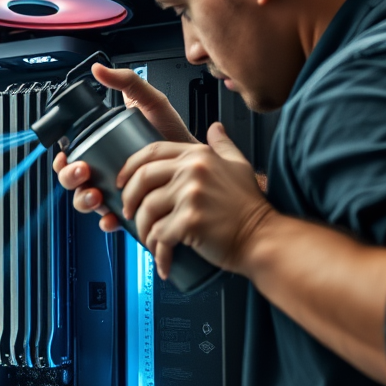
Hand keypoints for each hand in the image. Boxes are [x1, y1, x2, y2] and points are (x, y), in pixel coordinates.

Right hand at [54, 63, 194, 230]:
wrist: (199, 167)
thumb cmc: (175, 136)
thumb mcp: (152, 103)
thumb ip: (129, 82)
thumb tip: (99, 69)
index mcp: (102, 149)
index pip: (70, 156)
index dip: (62, 159)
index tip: (66, 155)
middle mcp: (105, 172)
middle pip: (72, 180)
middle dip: (70, 178)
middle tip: (83, 171)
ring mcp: (115, 193)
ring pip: (85, 201)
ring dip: (84, 200)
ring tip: (97, 194)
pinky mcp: (129, 211)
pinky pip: (109, 220)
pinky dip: (106, 221)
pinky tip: (113, 217)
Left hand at [118, 122, 274, 278]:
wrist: (263, 238)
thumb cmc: (249, 207)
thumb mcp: (239, 166)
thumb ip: (223, 145)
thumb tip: (215, 127)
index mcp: (199, 156)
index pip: (152, 152)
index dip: (130, 167)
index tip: (122, 182)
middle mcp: (193, 171)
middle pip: (142, 179)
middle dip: (129, 199)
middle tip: (129, 213)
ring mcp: (190, 195)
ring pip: (147, 210)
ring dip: (143, 230)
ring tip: (150, 240)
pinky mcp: (189, 221)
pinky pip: (159, 235)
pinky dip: (157, 251)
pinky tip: (162, 258)